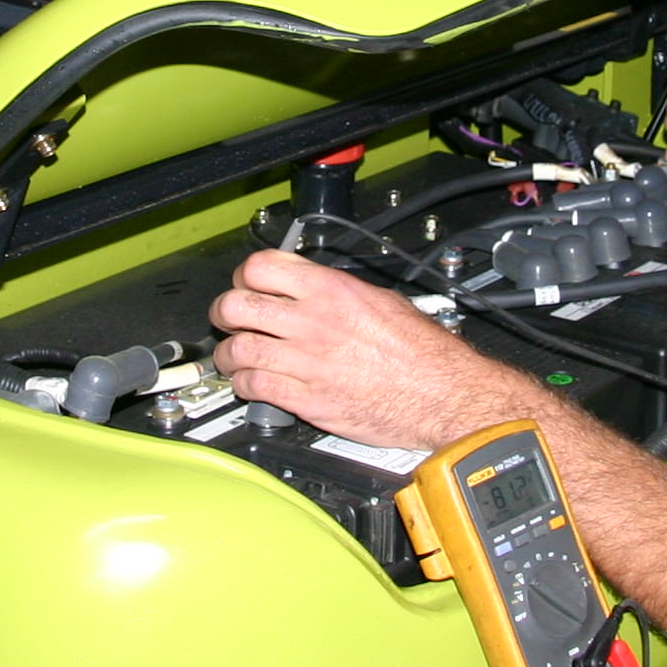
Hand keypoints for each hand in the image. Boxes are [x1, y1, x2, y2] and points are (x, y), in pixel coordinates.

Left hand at [210, 250, 527, 450]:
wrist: (442, 394)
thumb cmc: (425, 353)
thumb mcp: (384, 300)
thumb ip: (340, 292)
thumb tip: (316, 288)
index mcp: (332, 291)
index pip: (261, 267)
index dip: (245, 275)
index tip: (246, 284)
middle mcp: (313, 323)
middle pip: (237, 305)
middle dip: (224, 312)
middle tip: (227, 318)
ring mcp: (305, 362)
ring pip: (237, 349)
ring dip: (227, 354)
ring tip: (232, 357)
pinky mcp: (305, 400)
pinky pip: (254, 388)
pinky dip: (243, 385)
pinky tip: (249, 385)